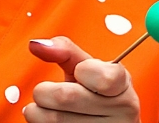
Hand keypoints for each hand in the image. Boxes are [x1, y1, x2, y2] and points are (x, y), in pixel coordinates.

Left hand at [25, 37, 140, 121]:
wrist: (101, 122)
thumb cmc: (91, 91)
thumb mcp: (85, 67)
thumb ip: (65, 51)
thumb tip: (35, 45)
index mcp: (123, 87)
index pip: (103, 78)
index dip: (82, 71)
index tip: (80, 72)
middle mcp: (122, 115)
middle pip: (64, 97)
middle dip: (44, 91)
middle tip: (47, 92)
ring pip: (51, 119)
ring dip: (38, 110)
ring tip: (50, 109)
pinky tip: (54, 121)